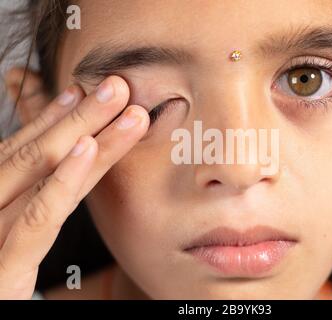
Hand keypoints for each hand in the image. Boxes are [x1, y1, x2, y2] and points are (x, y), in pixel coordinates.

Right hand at [0, 76, 149, 298]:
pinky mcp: (4, 270)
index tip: (79, 92)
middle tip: (116, 86)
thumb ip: (28, 206)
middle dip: (80, 117)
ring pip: (41, 174)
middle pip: (36, 155)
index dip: (50, 120)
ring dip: (84, 133)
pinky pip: (37, 219)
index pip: (19, 154)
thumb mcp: (8, 236)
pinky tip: (88, 148)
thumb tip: (59, 172)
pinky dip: (63, 180)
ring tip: (121, 106)